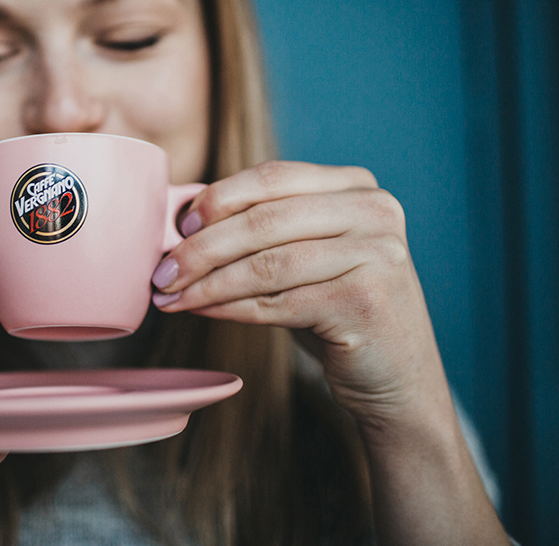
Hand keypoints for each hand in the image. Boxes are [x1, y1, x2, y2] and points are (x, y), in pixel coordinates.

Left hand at [150, 160, 446, 429]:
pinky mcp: (364, 300)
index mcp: (357, 187)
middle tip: (160, 270)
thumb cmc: (337, 311)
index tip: (177, 226)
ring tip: (170, 295)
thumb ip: (263, 229)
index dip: (217, 199)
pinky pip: (276, 302)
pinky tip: (200, 310)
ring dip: (206, 281)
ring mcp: (376, 254)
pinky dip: (228, 306)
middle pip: (264, 219)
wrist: (398, 381)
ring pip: (265, 263)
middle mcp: (375, 211)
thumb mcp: (307, 256)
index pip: (272, 177)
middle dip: (200, 247)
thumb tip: (181, 221)